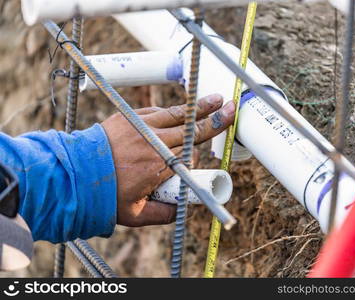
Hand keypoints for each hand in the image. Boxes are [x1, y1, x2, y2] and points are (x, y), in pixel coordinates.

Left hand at [101, 94, 234, 226]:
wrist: (73, 175)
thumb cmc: (104, 197)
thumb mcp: (136, 214)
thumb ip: (164, 214)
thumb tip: (182, 210)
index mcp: (161, 165)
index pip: (192, 150)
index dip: (206, 143)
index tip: (225, 128)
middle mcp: (155, 142)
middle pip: (191, 128)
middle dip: (213, 118)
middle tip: (231, 107)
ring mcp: (142, 127)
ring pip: (177, 114)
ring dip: (197, 107)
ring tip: (215, 100)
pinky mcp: (130, 117)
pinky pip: (156, 112)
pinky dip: (169, 112)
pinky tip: (180, 110)